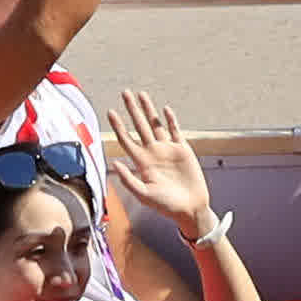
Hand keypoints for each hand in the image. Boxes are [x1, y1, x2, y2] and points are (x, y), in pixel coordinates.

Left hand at [101, 84, 211, 232]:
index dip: (119, 126)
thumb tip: (114, 163)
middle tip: (125, 93)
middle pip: (140, 126)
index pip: (126, 140)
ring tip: (142, 94)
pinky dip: (171, 120)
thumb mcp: (144, 195)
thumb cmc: (165, 205)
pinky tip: (165, 110)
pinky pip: (175, 131)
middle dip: (132, 110)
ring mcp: (167, 150)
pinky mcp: (183, 150)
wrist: (189, 208)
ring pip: (156, 124)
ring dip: (149, 110)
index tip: (110, 111)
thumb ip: (128, 180)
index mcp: (141, 162)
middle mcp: (152, 153)